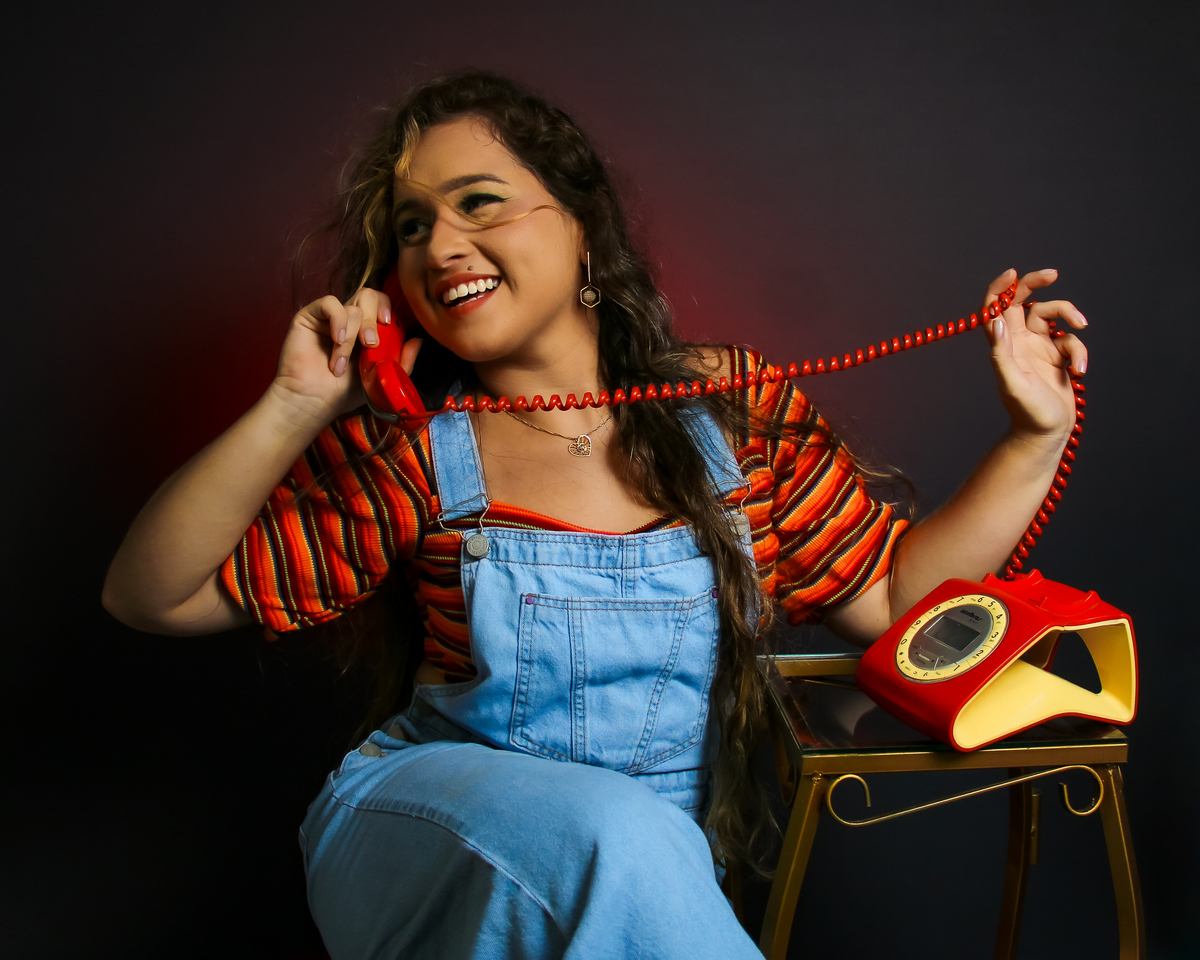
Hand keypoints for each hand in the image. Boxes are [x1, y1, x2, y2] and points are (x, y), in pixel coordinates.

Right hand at [271, 286, 421, 423]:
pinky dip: (338, 320)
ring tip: (342, 364)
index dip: (387, 308)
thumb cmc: (343, 393)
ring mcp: (329, 318)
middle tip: (370, 344)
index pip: (381, 304)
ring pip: (352, 307)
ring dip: (351, 339)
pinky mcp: (309, 317)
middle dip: (373, 320)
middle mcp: (349, 320)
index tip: (389, 325)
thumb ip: (402, 361)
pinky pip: (329, 303)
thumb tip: (417, 340)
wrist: (313, 402)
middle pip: (369, 296)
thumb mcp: (381, 379)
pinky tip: (337, 340)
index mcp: (366, 330)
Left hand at [982, 268, 1086, 443]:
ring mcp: (1039, 347)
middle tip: (1052, 273)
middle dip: (1036, 283)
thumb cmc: (1027, 412)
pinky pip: (1070, 340)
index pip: (995, 308)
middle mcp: (1019, 341)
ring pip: (1053, 314)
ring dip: (1069, 315)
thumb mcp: (1012, 383)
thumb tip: (996, 322)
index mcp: (1003, 344)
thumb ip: (1003, 353)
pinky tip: (1078, 371)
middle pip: (1024, 300)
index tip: (1014, 272)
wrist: (1047, 432)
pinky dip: (1079, 351)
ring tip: (1081, 327)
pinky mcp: (1058, 356)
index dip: (1001, 288)